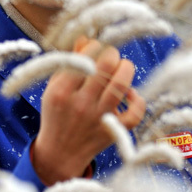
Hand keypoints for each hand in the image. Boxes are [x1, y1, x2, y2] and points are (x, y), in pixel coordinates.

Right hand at [32, 37, 145, 184]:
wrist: (59, 154)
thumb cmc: (57, 113)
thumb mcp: (54, 87)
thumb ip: (70, 62)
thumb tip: (86, 38)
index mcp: (61, 91)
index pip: (85, 58)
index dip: (95, 46)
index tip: (96, 47)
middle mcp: (80, 105)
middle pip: (105, 67)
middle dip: (112, 54)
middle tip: (110, 56)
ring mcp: (98, 119)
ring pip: (121, 86)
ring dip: (126, 69)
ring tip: (123, 66)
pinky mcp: (113, 132)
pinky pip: (134, 114)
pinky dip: (137, 100)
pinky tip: (130, 94)